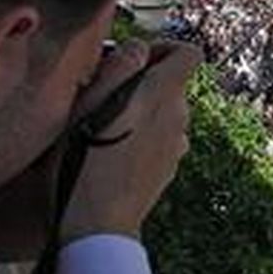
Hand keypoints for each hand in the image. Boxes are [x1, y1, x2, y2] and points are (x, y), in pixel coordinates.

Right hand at [59, 40, 201, 242]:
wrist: (99, 224)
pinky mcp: (169, 168)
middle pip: (172, 83)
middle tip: (103, 96)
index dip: (162, 48)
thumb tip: (139, 48)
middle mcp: (179, 117)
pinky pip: (160, 139)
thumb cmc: (84, 162)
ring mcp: (177, 146)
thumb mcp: (88, 104)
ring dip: (140, 111)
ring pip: (164, 112)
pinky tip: (112, 153)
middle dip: (142, 82)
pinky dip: (142, 137)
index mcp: (163, 94)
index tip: (132, 60)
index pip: (188, 53)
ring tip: (101, 127)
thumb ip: (119, 67)